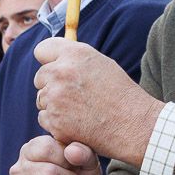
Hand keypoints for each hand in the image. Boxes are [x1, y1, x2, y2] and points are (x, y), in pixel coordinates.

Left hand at [32, 38, 162, 162]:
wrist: (134, 125)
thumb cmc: (121, 94)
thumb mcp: (101, 64)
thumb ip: (75, 59)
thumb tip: (55, 59)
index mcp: (74, 54)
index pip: (42, 50)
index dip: (48, 60)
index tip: (55, 67)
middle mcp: (61, 72)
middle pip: (40, 77)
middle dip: (51, 85)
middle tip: (73, 95)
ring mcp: (55, 98)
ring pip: (41, 99)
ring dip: (53, 105)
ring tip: (79, 110)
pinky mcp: (54, 121)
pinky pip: (44, 119)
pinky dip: (56, 123)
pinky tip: (76, 124)